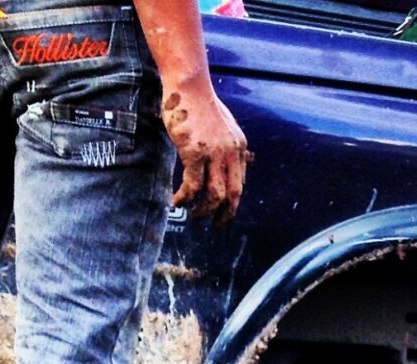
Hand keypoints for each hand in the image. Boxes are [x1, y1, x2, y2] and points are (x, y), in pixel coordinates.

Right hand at [163, 87, 250, 226]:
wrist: (189, 83)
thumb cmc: (199, 102)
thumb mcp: (221, 124)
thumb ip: (224, 144)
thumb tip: (221, 161)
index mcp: (239, 147)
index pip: (240, 183)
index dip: (231, 201)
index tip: (223, 212)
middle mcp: (231, 152)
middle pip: (233, 195)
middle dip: (225, 215)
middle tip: (216, 226)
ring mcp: (214, 153)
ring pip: (214, 196)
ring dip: (203, 211)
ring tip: (193, 216)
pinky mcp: (194, 152)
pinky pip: (192, 186)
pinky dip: (184, 198)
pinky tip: (176, 202)